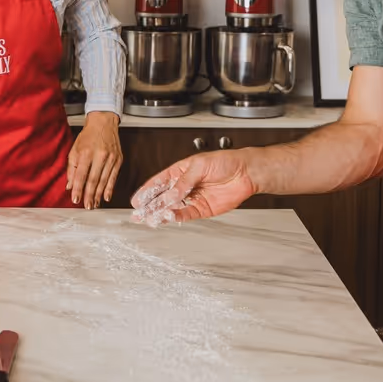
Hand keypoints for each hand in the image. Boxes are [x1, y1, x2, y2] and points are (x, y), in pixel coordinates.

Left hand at [67, 112, 121, 208]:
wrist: (104, 123)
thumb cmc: (88, 136)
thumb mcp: (75, 149)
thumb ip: (71, 169)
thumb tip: (70, 186)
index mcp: (86, 152)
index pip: (81, 175)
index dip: (78, 189)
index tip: (76, 199)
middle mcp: (100, 155)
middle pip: (93, 180)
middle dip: (89, 195)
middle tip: (87, 206)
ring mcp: (111, 158)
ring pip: (104, 180)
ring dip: (99, 194)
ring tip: (94, 204)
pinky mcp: (118, 159)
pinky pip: (113, 177)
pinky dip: (109, 188)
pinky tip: (106, 197)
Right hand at [131, 150, 256, 223]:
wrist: (245, 172)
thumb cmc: (225, 161)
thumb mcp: (200, 166)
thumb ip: (184, 182)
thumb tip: (171, 194)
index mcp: (180, 172)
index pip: (159, 182)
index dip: (147, 190)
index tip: (136, 200)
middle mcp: (184, 186)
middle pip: (162, 197)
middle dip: (149, 205)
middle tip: (138, 214)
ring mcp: (192, 198)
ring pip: (172, 208)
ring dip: (160, 213)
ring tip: (148, 219)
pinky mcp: (202, 209)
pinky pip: (186, 214)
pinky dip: (176, 216)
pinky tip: (167, 217)